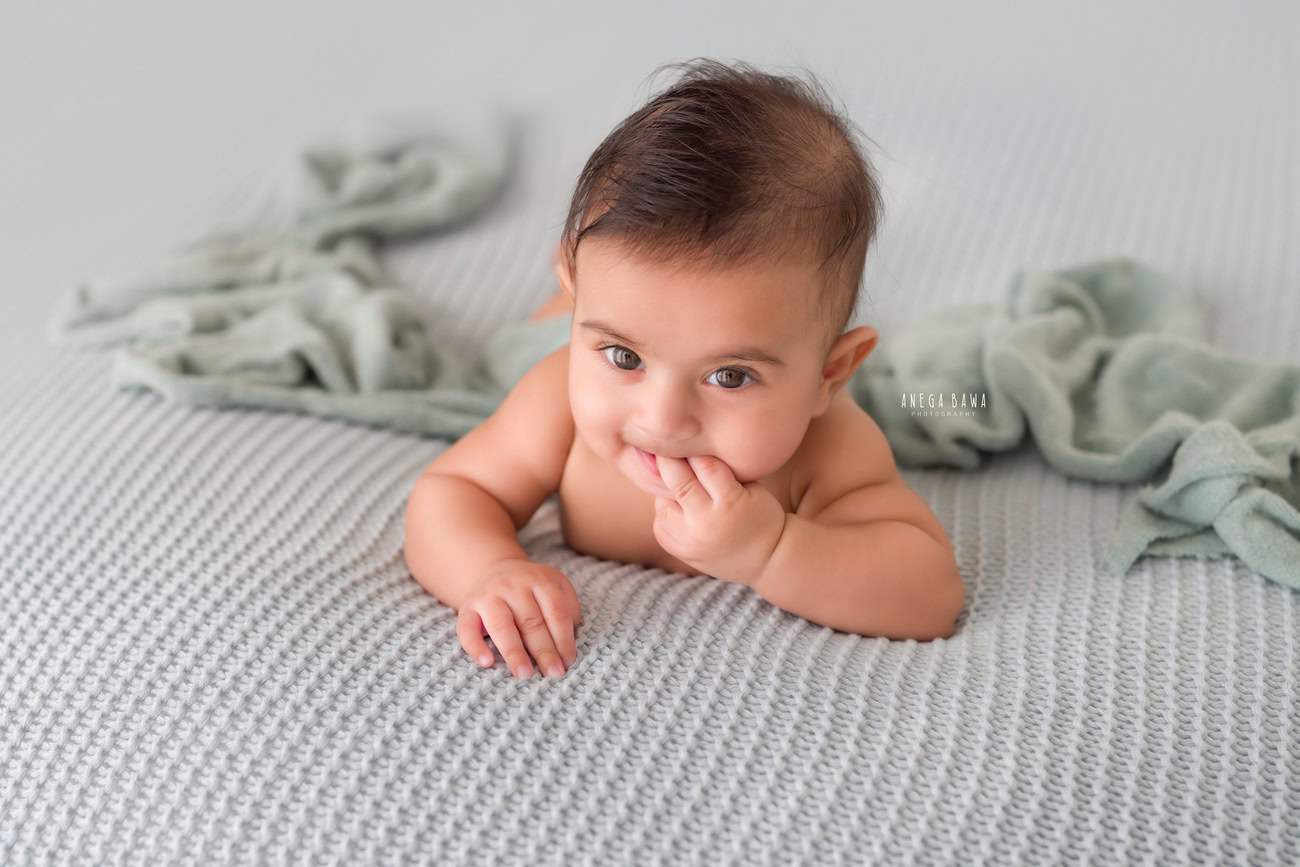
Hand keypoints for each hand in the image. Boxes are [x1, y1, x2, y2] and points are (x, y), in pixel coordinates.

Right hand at [456, 558, 580, 678]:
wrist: (493, 571)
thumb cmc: (530, 589)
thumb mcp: (554, 585)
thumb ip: (567, 606)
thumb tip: (568, 641)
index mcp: (539, 580)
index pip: (556, 612)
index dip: (564, 639)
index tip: (567, 662)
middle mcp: (512, 586)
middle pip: (531, 621)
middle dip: (544, 651)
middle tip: (553, 674)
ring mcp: (488, 596)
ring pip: (502, 626)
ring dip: (514, 652)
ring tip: (525, 675)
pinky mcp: (466, 609)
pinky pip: (466, 629)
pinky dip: (475, 647)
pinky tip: (487, 663)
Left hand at [651, 454, 787, 585]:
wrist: (767, 559)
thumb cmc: (761, 515)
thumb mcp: (752, 488)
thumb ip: (723, 470)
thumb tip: (687, 448)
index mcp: (729, 502)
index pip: (704, 465)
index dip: (695, 449)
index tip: (687, 437)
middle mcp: (706, 522)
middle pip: (677, 482)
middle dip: (669, 461)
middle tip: (664, 447)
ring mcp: (691, 541)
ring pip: (662, 505)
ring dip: (666, 491)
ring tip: (676, 483)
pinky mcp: (682, 553)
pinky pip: (660, 526)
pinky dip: (665, 513)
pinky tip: (677, 507)